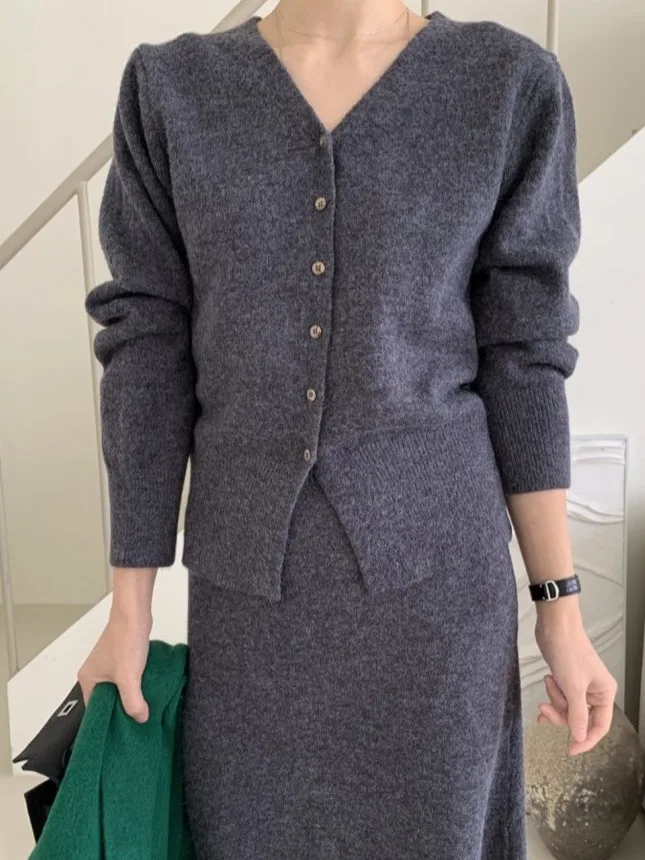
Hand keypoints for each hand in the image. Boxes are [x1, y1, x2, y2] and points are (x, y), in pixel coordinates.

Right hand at [77, 602, 151, 722]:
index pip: (94, 709)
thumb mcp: (129, 677)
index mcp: (88, 679)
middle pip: (107, 700)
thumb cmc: (126, 640)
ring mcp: (109, 665)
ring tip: (144, 709)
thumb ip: (133, 701)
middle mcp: (95, 673)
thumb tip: (140, 718)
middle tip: (136, 722)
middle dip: (121, 710)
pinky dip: (136, 686)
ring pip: (118, 689)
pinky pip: (127, 679)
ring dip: (130, 697)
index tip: (122, 731)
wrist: (135, 613)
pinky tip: (148, 692)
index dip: (108, 721)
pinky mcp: (122, 658)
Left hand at [534, 608, 617, 755]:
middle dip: (561, 714)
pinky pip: (560, 697)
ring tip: (549, 681)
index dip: (585, 740)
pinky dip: (552, 695)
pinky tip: (545, 687)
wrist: (554, 627)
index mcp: (605, 693)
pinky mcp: (566, 679)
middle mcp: (595, 691)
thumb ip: (577, 715)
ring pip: (567, 708)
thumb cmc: (568, 652)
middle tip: (544, 708)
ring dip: (554, 699)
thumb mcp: (573, 687)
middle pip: (579, 718)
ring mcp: (580, 685)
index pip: (600, 726)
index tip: (570, 750)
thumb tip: (580, 737)